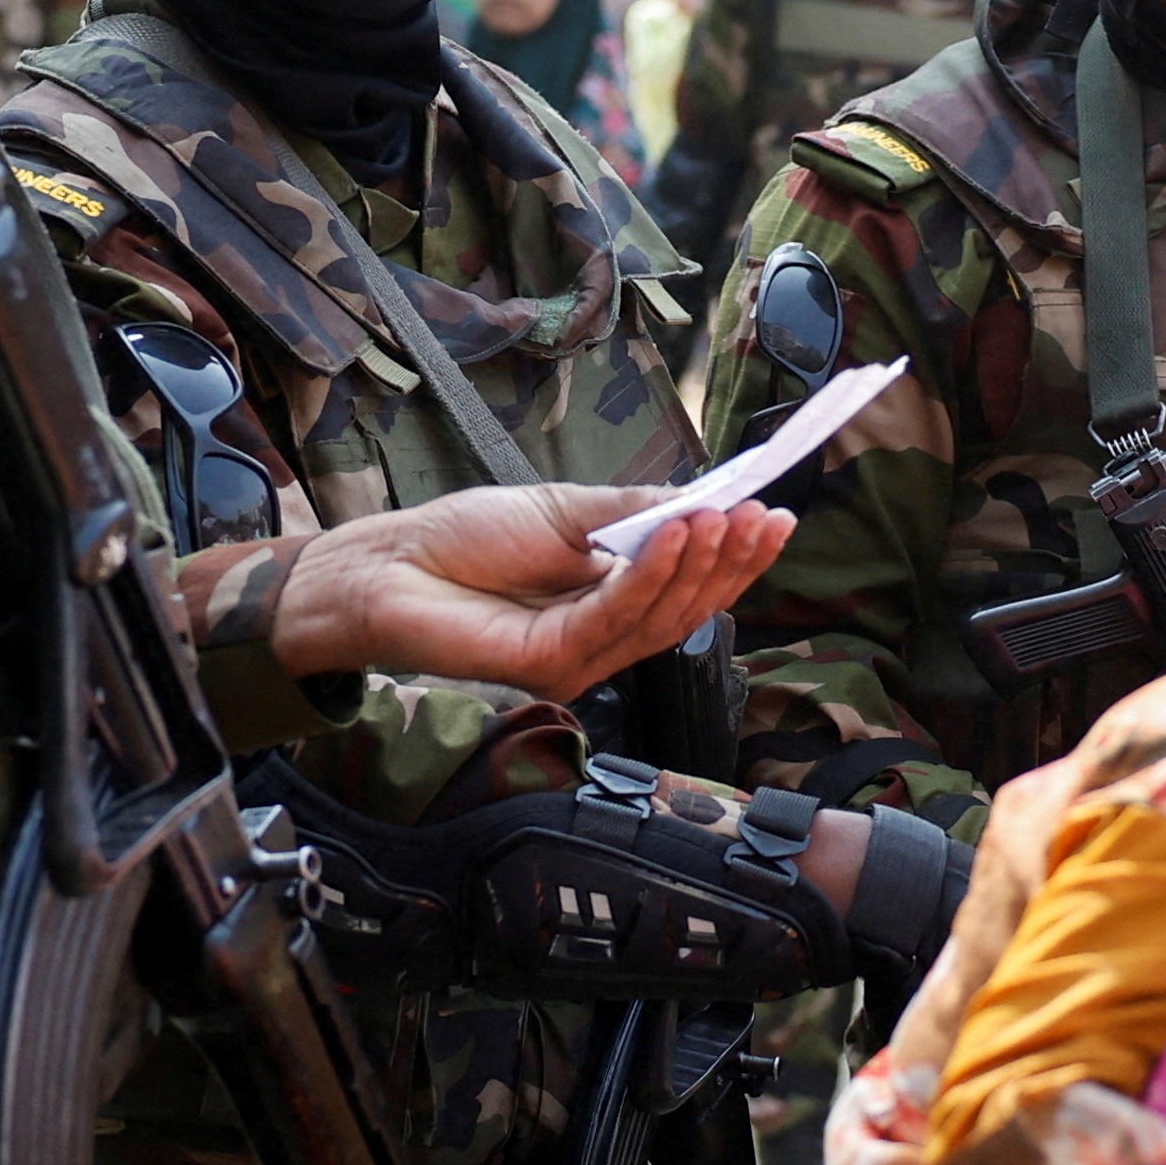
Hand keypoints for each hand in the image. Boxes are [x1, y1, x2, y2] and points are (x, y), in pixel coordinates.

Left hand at [266, 482, 791, 697]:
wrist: (391, 566)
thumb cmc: (465, 538)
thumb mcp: (567, 510)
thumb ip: (635, 514)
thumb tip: (705, 501)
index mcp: (610, 601)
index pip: (688, 586)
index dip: (734, 557)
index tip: (774, 516)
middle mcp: (604, 637)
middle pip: (688, 609)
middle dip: (731, 563)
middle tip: (763, 518)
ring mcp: (582, 656)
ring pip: (661, 619)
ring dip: (699, 565)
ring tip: (726, 518)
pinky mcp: (553, 662)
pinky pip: (616, 617)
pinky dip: (650, 575)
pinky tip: (675, 536)